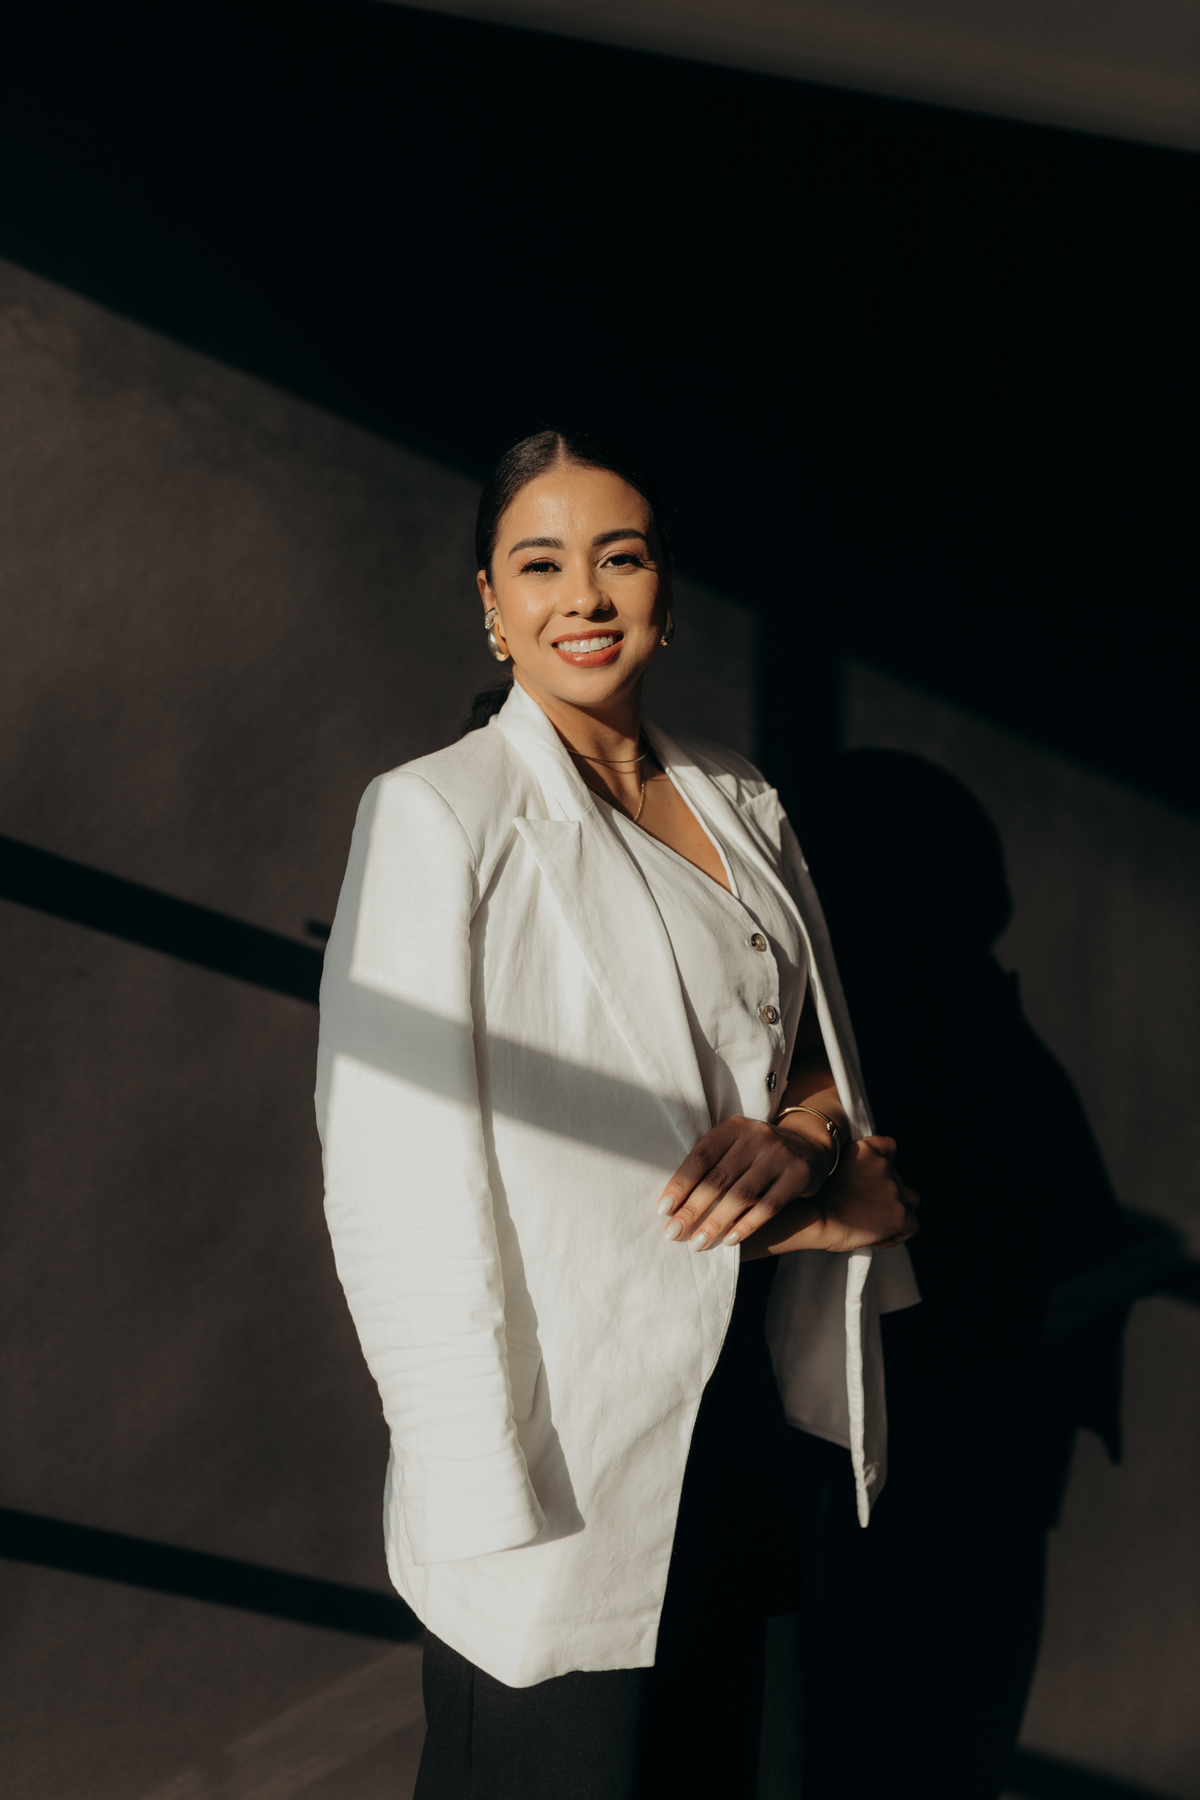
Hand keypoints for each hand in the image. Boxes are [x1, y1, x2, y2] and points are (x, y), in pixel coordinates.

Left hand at [656, 1114, 835, 1251]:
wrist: (809, 1147)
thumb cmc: (758, 1153)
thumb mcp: (735, 1146)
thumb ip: (711, 1165)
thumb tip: (674, 1203)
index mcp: (733, 1127)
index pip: (701, 1157)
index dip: (680, 1184)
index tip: (663, 1210)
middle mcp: (756, 1136)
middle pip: (718, 1178)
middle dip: (692, 1209)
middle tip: (673, 1233)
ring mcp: (779, 1155)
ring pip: (741, 1195)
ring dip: (716, 1222)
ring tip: (697, 1243)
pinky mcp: (798, 1175)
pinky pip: (768, 1206)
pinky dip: (747, 1226)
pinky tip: (730, 1241)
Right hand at [743, 1135, 920, 1258]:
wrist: (812, 1217)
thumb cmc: (812, 1199)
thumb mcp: (830, 1168)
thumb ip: (852, 1169)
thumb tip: (862, 1185)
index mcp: (866, 1149)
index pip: (890, 1146)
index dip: (885, 1164)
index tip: (872, 1180)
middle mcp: (883, 1166)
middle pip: (898, 1180)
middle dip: (885, 1195)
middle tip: (864, 1212)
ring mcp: (893, 1189)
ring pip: (911, 1200)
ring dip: (897, 1210)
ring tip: (875, 1225)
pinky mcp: (899, 1214)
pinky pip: (912, 1225)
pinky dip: (899, 1234)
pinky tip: (877, 1241)